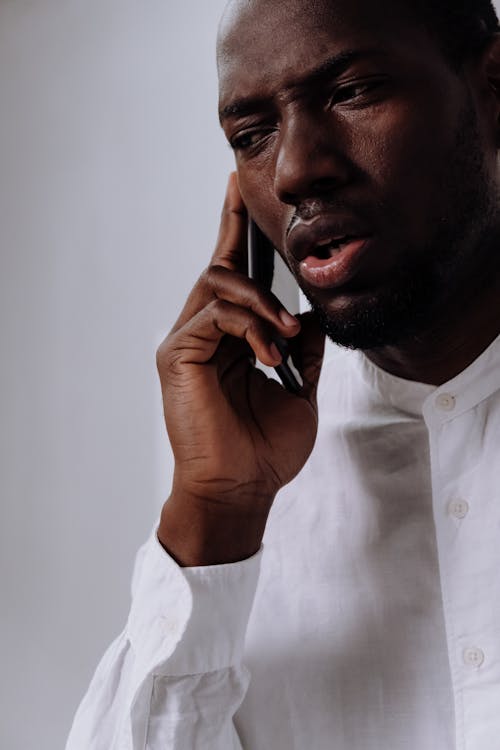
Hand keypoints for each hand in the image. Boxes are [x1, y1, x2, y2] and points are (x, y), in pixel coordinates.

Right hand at [156, 174, 324, 564]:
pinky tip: (270, 354)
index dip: (237, 233)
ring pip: (218, 283)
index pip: (235, 279)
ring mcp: (186, 342)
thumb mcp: (298, 388)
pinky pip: (214, 316)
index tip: (240, 191)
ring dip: (262, 301)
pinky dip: (249, 328)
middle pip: (219, 265)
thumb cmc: (264, 448)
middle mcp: (202, 333)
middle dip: (236, 228)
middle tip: (246, 194)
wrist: (242, 488)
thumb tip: (313, 313)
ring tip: (287, 334)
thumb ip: (301, 347)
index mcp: (228, 340)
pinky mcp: (177, 354)